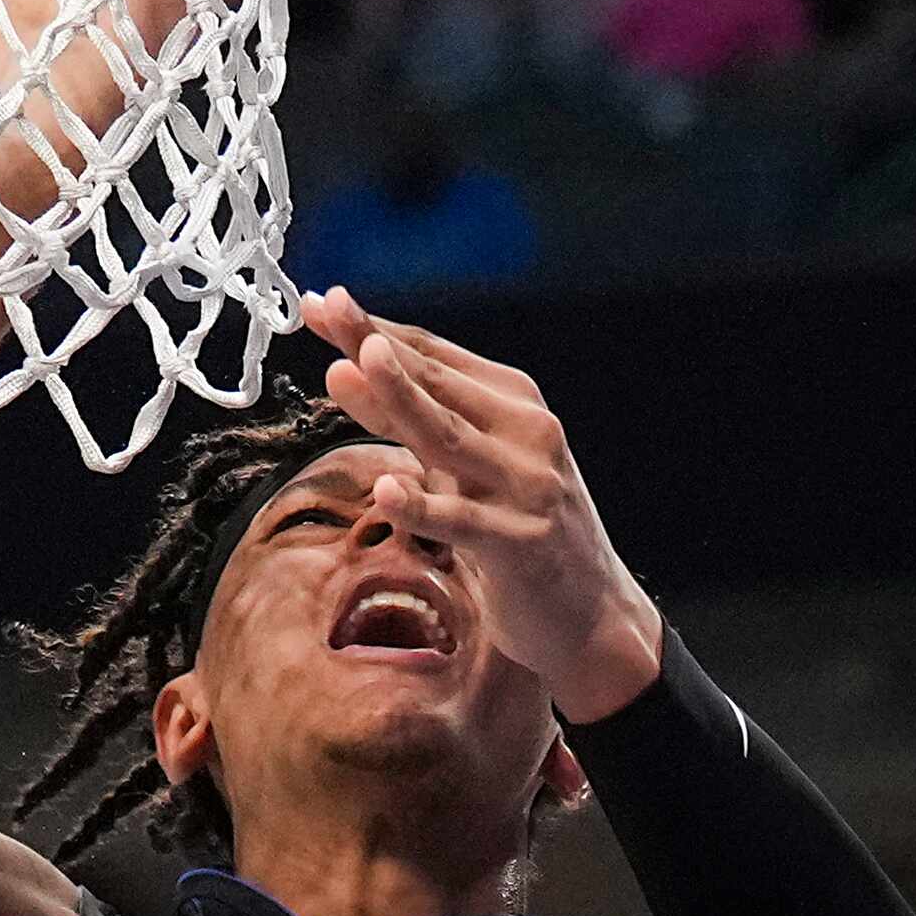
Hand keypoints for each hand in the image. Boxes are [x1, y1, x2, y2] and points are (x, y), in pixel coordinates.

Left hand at [303, 286, 662, 719]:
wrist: (590, 612)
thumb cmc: (516, 528)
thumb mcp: (461, 466)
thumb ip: (405, 421)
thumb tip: (341, 369)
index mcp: (513, 403)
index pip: (434, 356)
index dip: (377, 327)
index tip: (325, 303)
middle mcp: (527, 432)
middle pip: (437, 382)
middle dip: (376, 344)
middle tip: (328, 311)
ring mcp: (528, 486)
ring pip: (448, 436)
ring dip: (400, 398)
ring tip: (354, 365)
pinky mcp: (522, 543)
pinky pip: (462, 521)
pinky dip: (423, 505)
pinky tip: (387, 490)